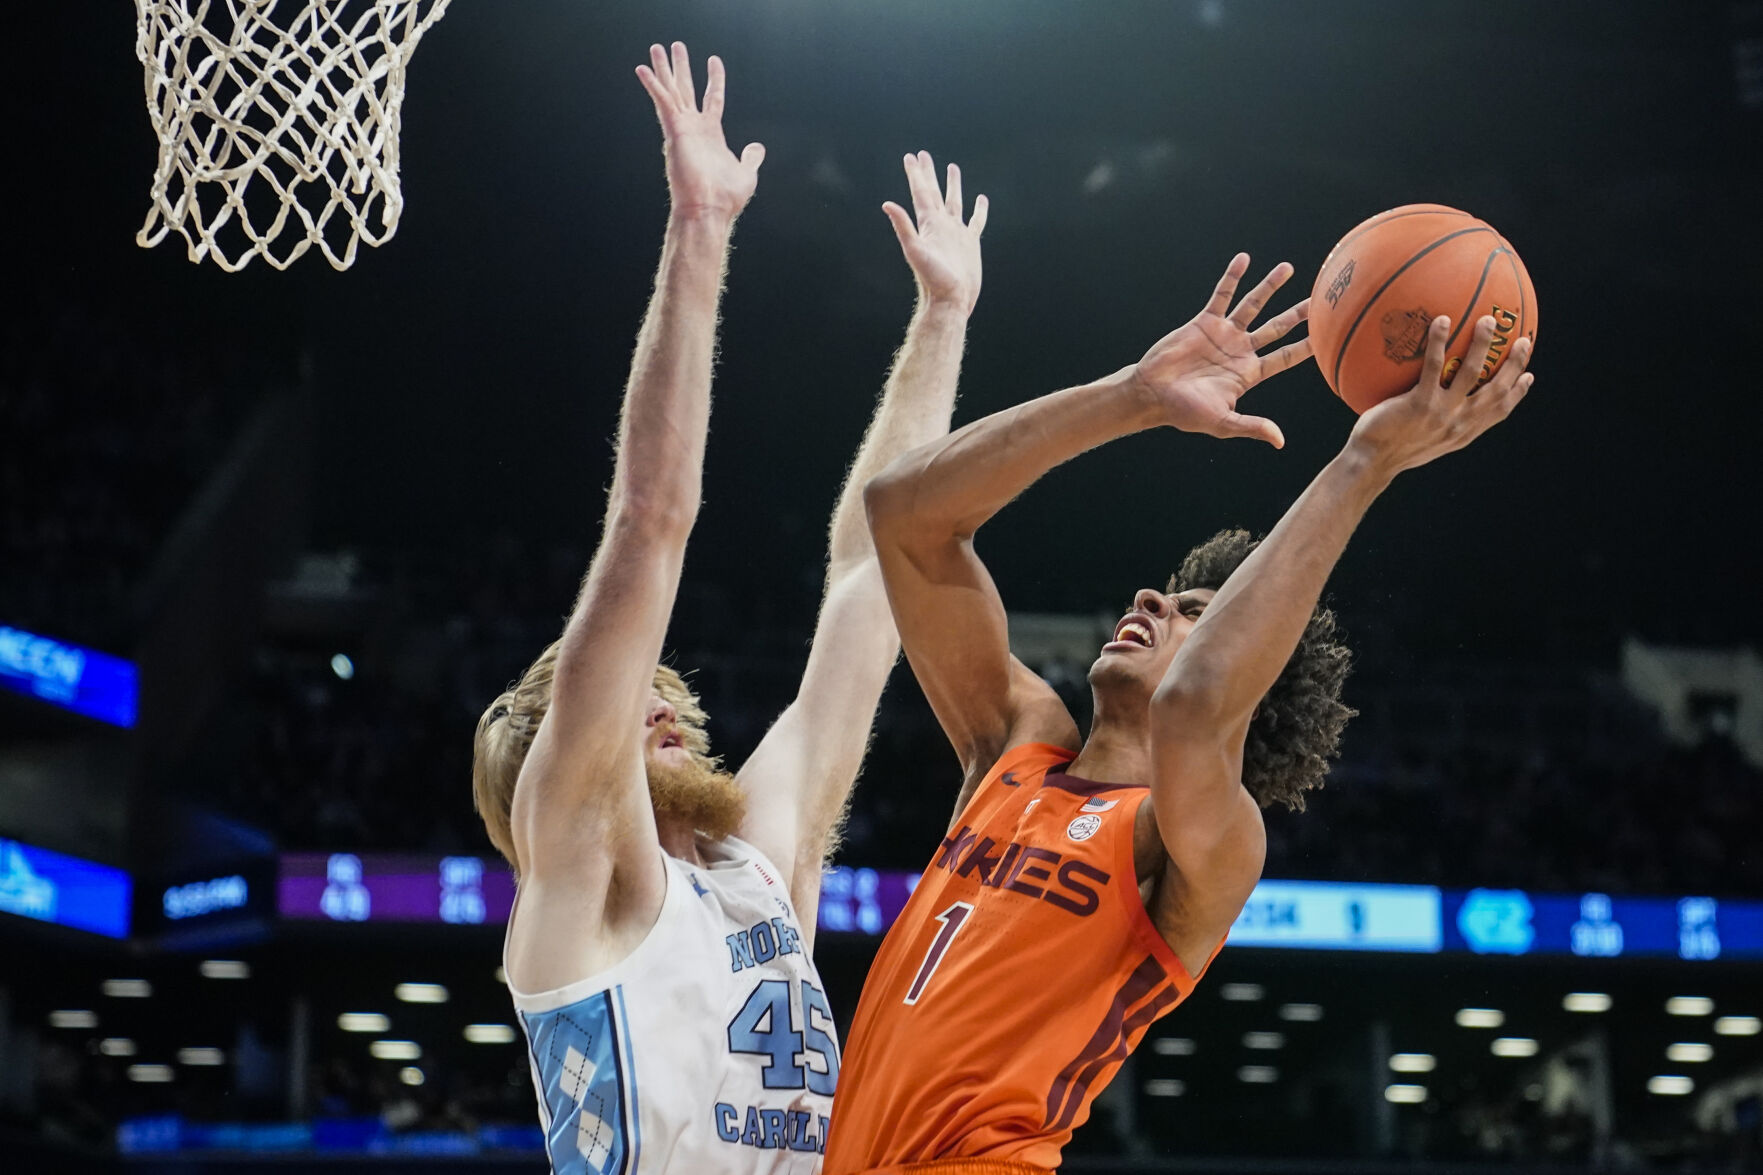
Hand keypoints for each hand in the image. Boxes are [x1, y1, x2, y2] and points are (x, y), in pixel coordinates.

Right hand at [635, 43, 764, 220]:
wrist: (709, 209)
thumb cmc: (725, 198)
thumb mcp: (746, 172)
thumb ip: (751, 158)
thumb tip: (757, 147)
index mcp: (710, 134)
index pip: (713, 98)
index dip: (714, 79)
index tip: (714, 60)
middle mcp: (694, 128)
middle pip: (686, 90)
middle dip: (681, 68)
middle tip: (675, 46)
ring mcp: (682, 129)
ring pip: (671, 91)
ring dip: (664, 69)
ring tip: (657, 47)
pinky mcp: (674, 131)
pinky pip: (663, 102)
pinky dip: (653, 85)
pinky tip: (643, 69)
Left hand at [883, 151, 987, 313]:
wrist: (951, 300)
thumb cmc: (933, 280)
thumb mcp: (915, 251)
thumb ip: (903, 227)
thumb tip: (887, 204)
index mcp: (929, 224)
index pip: (921, 193)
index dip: (915, 174)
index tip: (911, 156)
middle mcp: (941, 226)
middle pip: (934, 192)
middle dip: (928, 174)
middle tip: (923, 155)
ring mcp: (956, 233)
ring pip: (955, 202)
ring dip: (953, 185)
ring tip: (952, 167)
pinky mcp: (970, 243)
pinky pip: (975, 221)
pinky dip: (978, 209)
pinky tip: (981, 199)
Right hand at [1131, 254, 1311, 447]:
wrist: (1151, 393)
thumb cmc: (1184, 412)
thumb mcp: (1222, 422)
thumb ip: (1251, 426)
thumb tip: (1280, 441)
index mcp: (1249, 373)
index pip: (1285, 357)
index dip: (1306, 347)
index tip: (1328, 336)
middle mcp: (1240, 350)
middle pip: (1277, 327)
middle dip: (1298, 314)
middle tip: (1319, 299)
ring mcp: (1223, 334)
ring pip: (1253, 305)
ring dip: (1269, 287)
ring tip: (1287, 268)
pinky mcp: (1204, 321)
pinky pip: (1222, 295)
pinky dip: (1233, 277)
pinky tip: (1244, 259)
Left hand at [1346, 315, 1533, 477]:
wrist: (1371, 462)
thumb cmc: (1390, 449)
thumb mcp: (1422, 439)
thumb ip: (1437, 422)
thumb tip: (1435, 400)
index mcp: (1463, 433)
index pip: (1499, 412)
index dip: (1517, 394)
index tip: (1528, 376)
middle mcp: (1458, 424)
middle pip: (1497, 390)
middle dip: (1514, 364)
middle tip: (1524, 340)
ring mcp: (1441, 413)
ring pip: (1472, 373)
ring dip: (1482, 345)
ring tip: (1488, 321)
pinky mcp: (1420, 404)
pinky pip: (1433, 366)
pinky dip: (1440, 342)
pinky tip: (1441, 321)